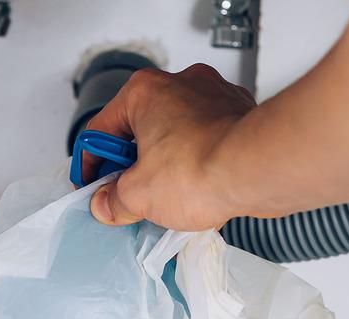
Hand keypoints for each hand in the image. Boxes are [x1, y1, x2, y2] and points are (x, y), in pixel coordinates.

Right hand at [83, 64, 255, 230]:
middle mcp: (180, 85)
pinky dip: (200, 165)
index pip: (102, 129)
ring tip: (169, 200)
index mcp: (144, 93)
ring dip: (168, 167)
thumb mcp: (139, 196)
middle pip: (141, 131)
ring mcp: (213, 98)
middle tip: (130, 198)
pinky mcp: (239, 116)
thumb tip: (106, 204)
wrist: (256, 170)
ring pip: (177, 136)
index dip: (91, 164)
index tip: (93, 187)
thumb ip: (115, 200)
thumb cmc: (201, 169)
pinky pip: (208, 141)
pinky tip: (200, 192)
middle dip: (134, 167)